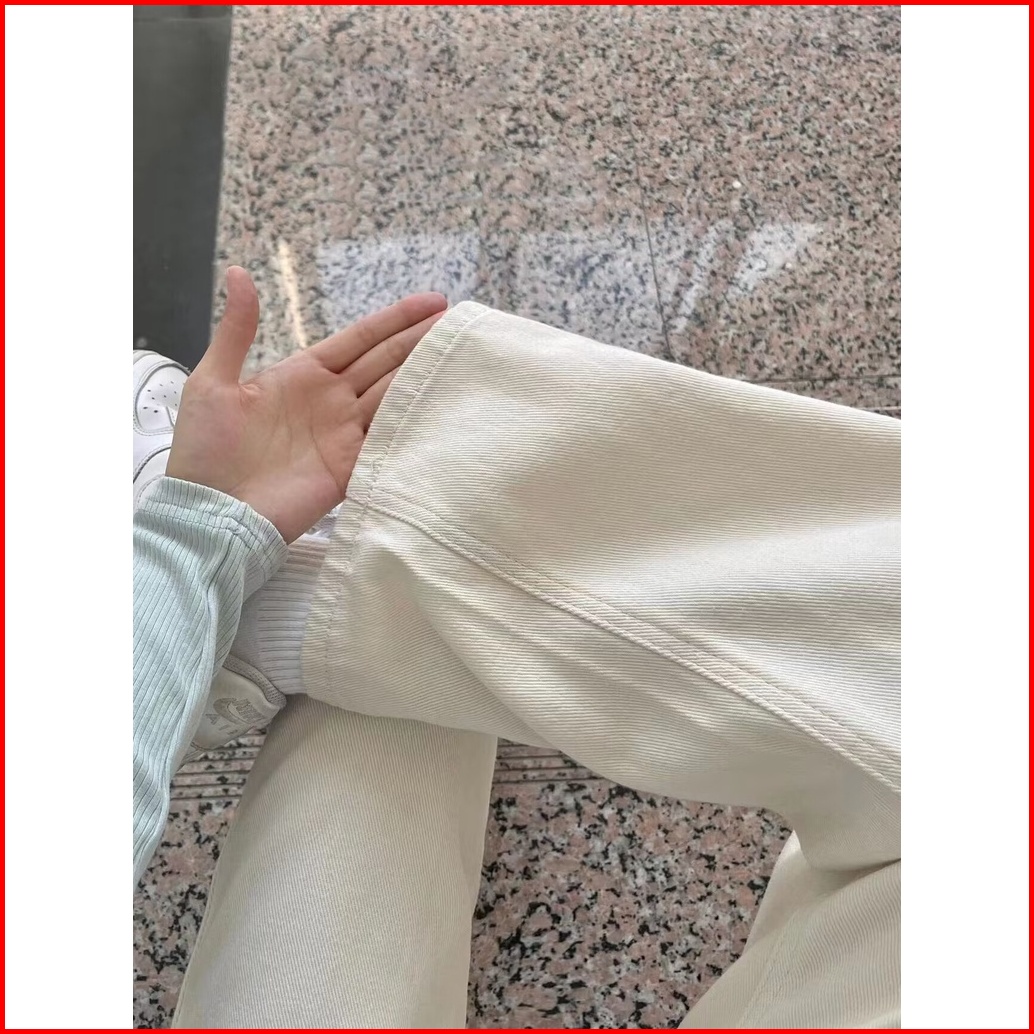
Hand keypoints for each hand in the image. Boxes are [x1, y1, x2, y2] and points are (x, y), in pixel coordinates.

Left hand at [167, 266, 446, 541]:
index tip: (432, 303)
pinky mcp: (351, 468)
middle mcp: (331, 401)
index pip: (359, 339)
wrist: (211, 513)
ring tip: (460, 353)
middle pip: (385, 362)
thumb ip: (237, 331)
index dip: (394, 320)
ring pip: (394, 395)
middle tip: (458, 323)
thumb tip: (240, 274)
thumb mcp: (213, 381)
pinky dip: (414, 422)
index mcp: (303, 375)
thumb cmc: (205, 450)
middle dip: (420, 341)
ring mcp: (344, 435)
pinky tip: (440, 403)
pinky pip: (389, 439)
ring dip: (424, 375)